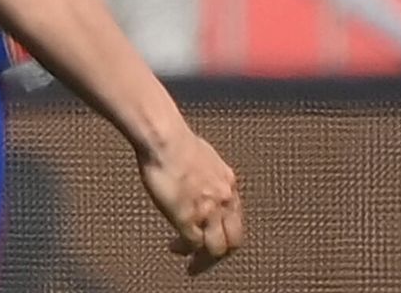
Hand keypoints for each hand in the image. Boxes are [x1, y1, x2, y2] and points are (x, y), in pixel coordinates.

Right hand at [138, 131, 242, 274]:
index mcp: (228, 183)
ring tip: (190, 263)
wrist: (164, 137)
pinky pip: (192, 244)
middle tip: (206, 259)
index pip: (236, 218)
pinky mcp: (187, 218)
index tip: (213, 235)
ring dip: (204, 259)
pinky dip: (185, 249)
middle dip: (220, 252)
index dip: (225, 230)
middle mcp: (224, 199)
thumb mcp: (201, 155)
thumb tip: (196, 171)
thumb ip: (204, 170)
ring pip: (216, 248)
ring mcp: (207, 211)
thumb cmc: (174, 138)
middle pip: (233, 239)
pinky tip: (176, 248)